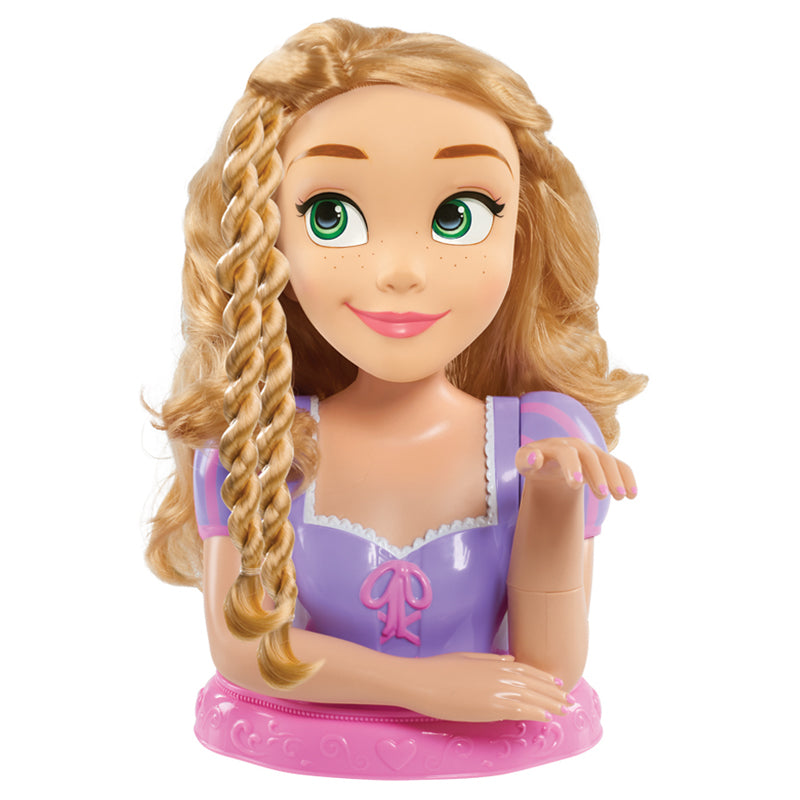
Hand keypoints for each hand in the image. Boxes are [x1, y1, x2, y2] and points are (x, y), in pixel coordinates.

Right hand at [405, 651, 571, 721]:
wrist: (423, 680)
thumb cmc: (439, 669)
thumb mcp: (467, 658)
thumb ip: (491, 660)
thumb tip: (510, 660)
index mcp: (494, 663)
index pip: (527, 671)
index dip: (544, 678)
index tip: (557, 684)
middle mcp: (500, 675)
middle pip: (534, 684)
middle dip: (553, 693)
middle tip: (568, 701)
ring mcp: (497, 690)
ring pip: (532, 697)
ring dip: (551, 704)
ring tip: (564, 710)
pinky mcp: (492, 706)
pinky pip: (521, 710)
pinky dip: (536, 713)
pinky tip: (546, 718)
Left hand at [515, 438, 636, 500]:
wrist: (547, 461)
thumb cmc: (533, 463)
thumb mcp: (523, 462)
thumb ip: (526, 460)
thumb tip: (535, 458)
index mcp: (556, 445)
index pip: (567, 453)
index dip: (572, 466)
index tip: (577, 484)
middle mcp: (577, 445)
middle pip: (590, 457)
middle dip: (598, 475)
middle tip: (602, 495)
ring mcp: (592, 452)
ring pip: (607, 461)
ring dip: (616, 478)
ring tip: (621, 497)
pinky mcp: (602, 460)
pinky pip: (619, 466)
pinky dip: (627, 477)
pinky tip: (633, 495)